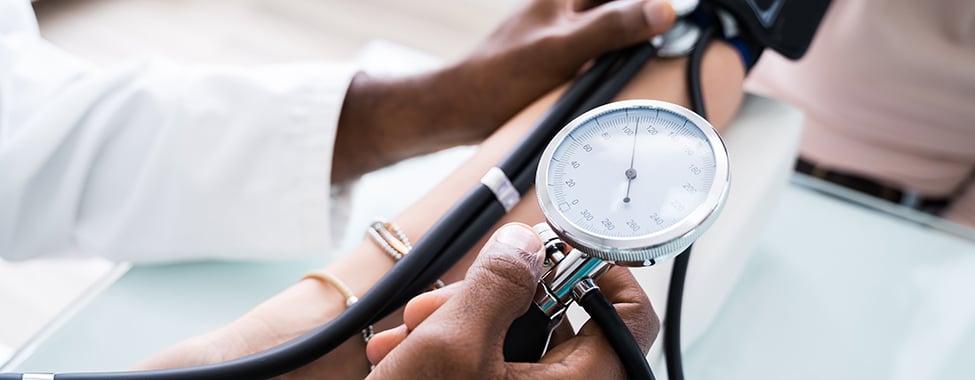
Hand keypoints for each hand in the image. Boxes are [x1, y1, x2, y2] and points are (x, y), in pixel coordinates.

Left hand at [333, 0, 675, 181]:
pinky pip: (600, 51)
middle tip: (677, 32)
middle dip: (647, 17)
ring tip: (662, 50)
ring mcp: (562, 32)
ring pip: (613, 26)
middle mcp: (564, 6)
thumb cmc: (498, 77)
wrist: (458, 110)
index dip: (651, 4)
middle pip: (620, 5)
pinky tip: (628, 75)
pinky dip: (618, 59)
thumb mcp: (562, 49)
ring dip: (635, 38)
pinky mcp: (558, 58)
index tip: (677, 16)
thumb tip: (664, 10)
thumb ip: (612, 26)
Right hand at [364, 223, 658, 378]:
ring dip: (461, 322)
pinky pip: (494, 368)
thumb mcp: (453, 344)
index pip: (630, 315)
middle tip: (444, 298)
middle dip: (493, 297)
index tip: (550, 249)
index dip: (598, 270)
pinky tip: (407, 351)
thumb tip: (527, 244)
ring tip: (409, 331)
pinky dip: (456, 351)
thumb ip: (498, 284)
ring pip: (517, 342)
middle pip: (560, 322)